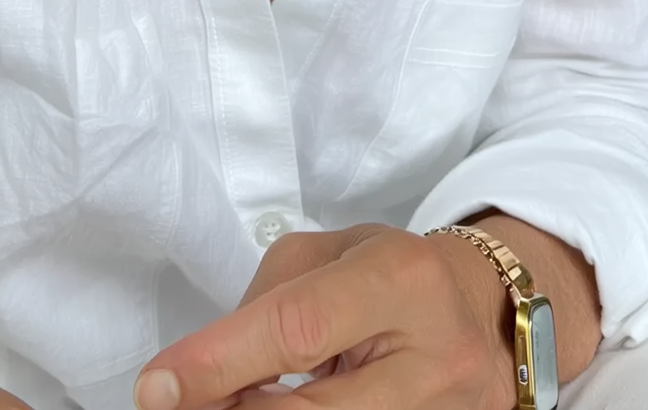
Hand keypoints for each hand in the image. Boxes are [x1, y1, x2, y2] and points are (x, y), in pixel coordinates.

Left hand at [133, 223, 515, 409]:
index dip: (218, 361)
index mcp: (401, 281)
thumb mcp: (336, 253)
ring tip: (226, 400)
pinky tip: (268, 407)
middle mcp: (429, 360)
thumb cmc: (399, 274)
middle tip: (177, 406)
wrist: (490, 315)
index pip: (296, 328)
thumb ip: (270, 300)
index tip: (156, 387)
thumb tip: (203, 372)